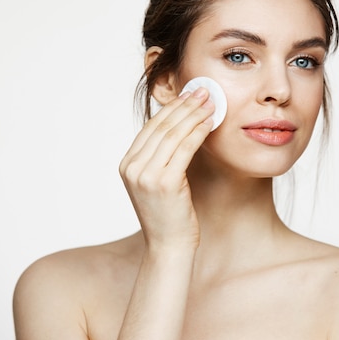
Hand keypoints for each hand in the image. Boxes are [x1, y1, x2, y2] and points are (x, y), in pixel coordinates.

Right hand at [119, 88, 213, 251]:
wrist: (169, 247)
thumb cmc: (170, 216)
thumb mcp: (158, 183)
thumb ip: (160, 159)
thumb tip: (180, 129)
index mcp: (127, 165)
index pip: (151, 128)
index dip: (172, 108)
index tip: (189, 95)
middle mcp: (132, 168)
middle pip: (161, 127)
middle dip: (184, 106)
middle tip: (204, 91)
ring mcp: (145, 175)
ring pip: (173, 134)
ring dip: (194, 115)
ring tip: (211, 102)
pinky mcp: (164, 182)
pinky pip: (184, 149)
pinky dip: (198, 132)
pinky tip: (210, 122)